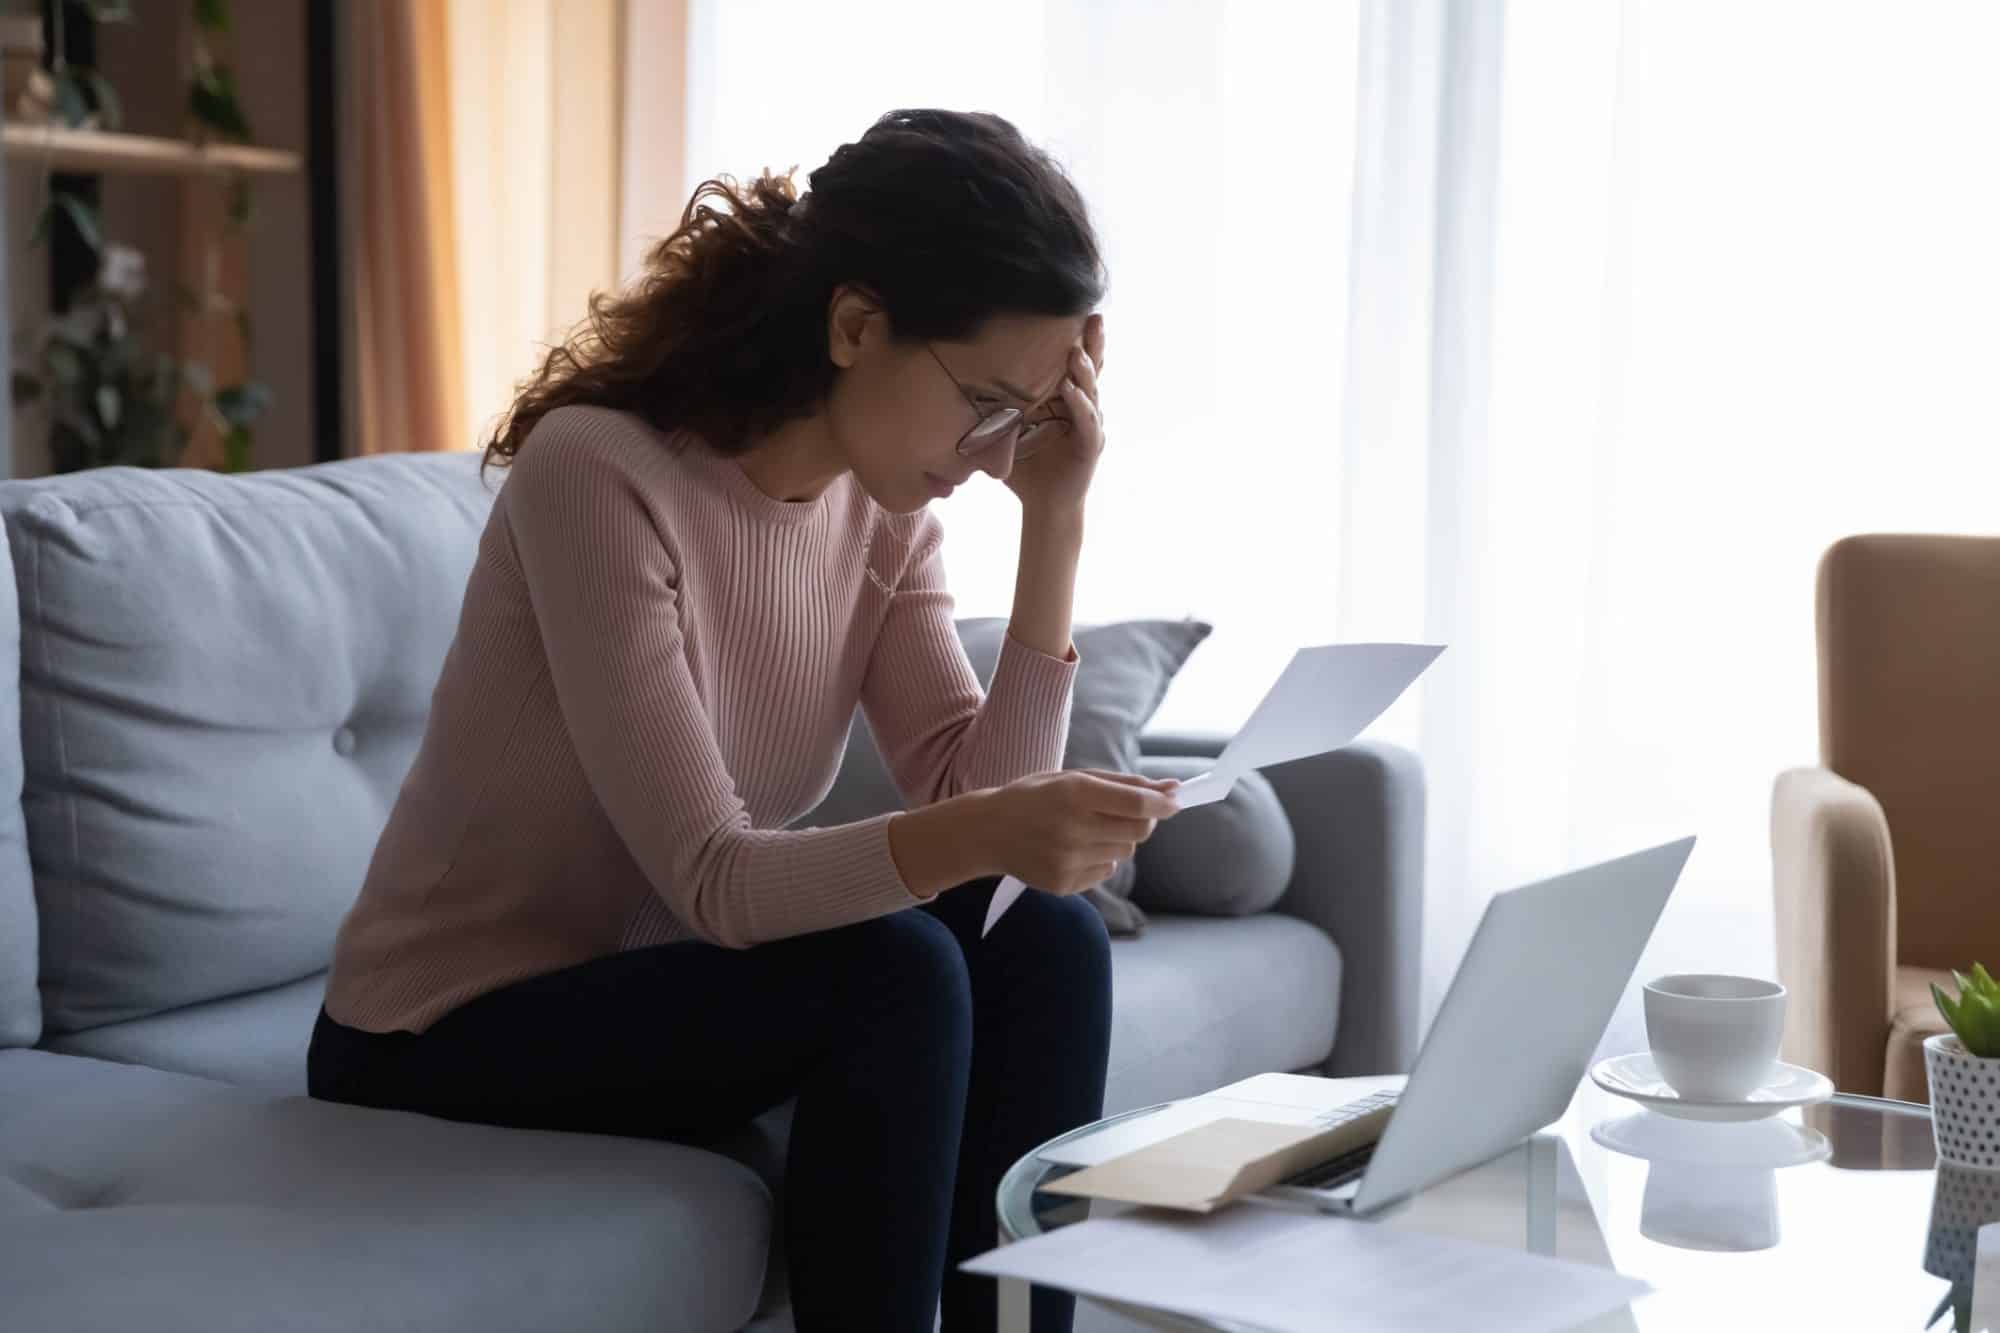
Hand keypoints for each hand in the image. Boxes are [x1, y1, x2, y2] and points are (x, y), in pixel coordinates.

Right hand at [977, 766, 1178, 893]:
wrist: (987, 831)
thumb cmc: (1036, 796)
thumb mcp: (1074, 778)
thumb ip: (1125, 783)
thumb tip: (1173, 790)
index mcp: (1074, 793)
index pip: (1137, 805)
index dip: (1163, 804)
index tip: (1174, 801)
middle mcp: (1072, 828)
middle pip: (1138, 831)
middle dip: (1142, 820)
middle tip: (1123, 812)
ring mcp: (1067, 860)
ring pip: (1125, 852)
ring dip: (1117, 839)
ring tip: (1085, 830)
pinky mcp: (1063, 883)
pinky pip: (1106, 871)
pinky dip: (1099, 859)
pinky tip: (1071, 848)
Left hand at [1002, 313, 1105, 515]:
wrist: (1044, 505)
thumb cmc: (1027, 466)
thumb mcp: (1007, 427)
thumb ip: (996, 405)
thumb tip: (956, 380)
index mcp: (1065, 398)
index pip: (1071, 360)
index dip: (1073, 335)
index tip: (1068, 307)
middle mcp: (1083, 405)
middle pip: (1090, 366)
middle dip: (1091, 341)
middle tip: (1090, 314)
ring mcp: (1090, 424)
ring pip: (1091, 390)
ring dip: (1084, 369)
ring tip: (1074, 351)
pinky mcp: (1091, 445)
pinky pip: (1087, 421)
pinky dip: (1079, 405)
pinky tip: (1070, 390)